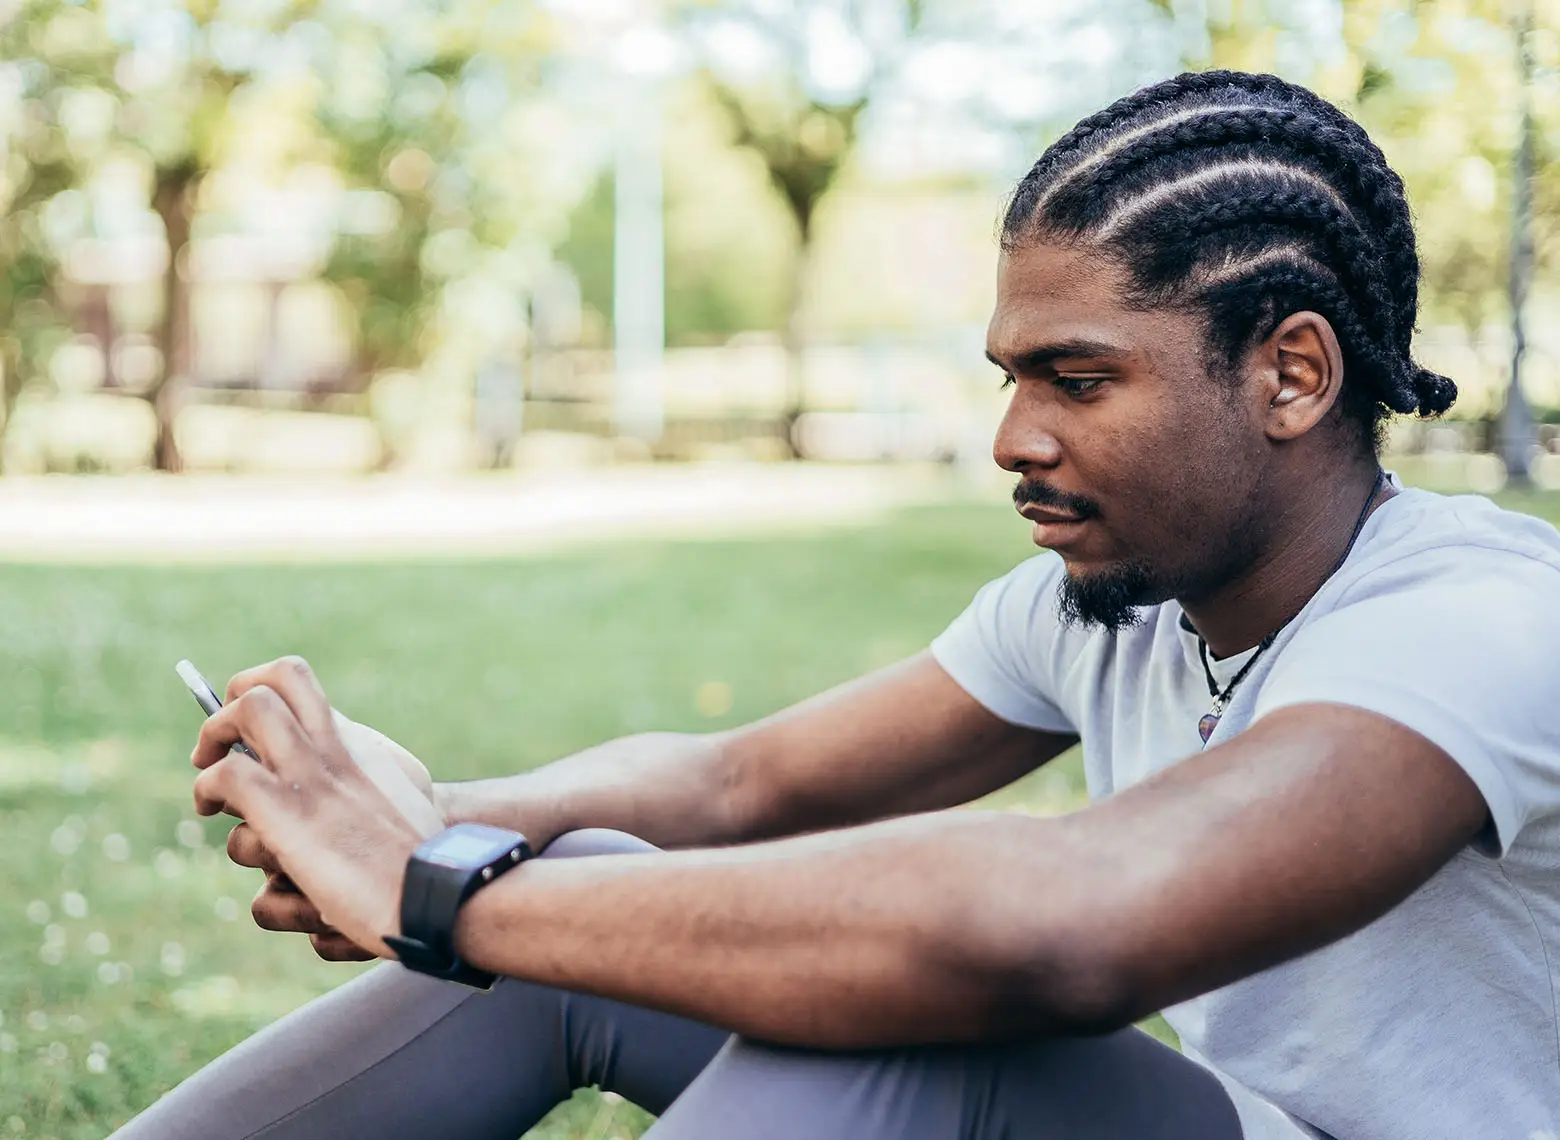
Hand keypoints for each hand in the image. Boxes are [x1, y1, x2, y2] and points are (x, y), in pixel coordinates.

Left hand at [192, 657, 444, 959]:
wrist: (437, 883)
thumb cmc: (422, 854)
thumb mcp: (401, 794)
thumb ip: (367, 775)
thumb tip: (338, 779)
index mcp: (355, 742)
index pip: (295, 682)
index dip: (254, 690)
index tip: (242, 728)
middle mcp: (332, 747)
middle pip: (263, 688)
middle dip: (224, 714)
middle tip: (213, 749)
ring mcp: (308, 775)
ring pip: (242, 720)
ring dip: (213, 759)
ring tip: (214, 798)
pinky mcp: (285, 811)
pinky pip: (225, 777)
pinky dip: (209, 790)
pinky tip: (213, 812)